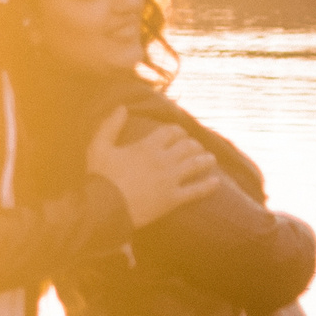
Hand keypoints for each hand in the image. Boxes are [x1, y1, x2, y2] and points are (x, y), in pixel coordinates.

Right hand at [86, 108, 222, 227]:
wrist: (105, 208)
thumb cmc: (100, 178)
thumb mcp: (99, 147)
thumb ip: (110, 125)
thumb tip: (121, 107)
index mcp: (147, 146)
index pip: (172, 131)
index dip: (178, 131)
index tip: (179, 135)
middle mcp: (163, 160)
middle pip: (188, 146)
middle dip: (194, 145)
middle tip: (195, 148)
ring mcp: (170, 180)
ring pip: (196, 165)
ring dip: (206, 160)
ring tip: (211, 160)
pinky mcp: (173, 199)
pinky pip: (196, 190)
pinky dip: (208, 185)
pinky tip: (216, 182)